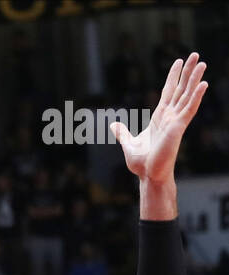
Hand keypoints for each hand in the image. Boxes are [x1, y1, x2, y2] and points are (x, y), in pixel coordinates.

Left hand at [111, 53, 206, 182]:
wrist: (148, 176)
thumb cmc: (142, 164)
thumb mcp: (128, 144)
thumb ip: (123, 133)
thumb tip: (113, 126)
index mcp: (159, 117)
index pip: (168, 92)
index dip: (173, 76)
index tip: (178, 62)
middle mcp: (170, 117)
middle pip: (181, 89)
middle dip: (188, 72)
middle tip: (196, 54)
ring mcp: (176, 121)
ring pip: (188, 95)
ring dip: (195, 79)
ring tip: (202, 62)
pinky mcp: (178, 128)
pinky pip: (190, 110)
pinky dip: (197, 97)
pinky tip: (204, 84)